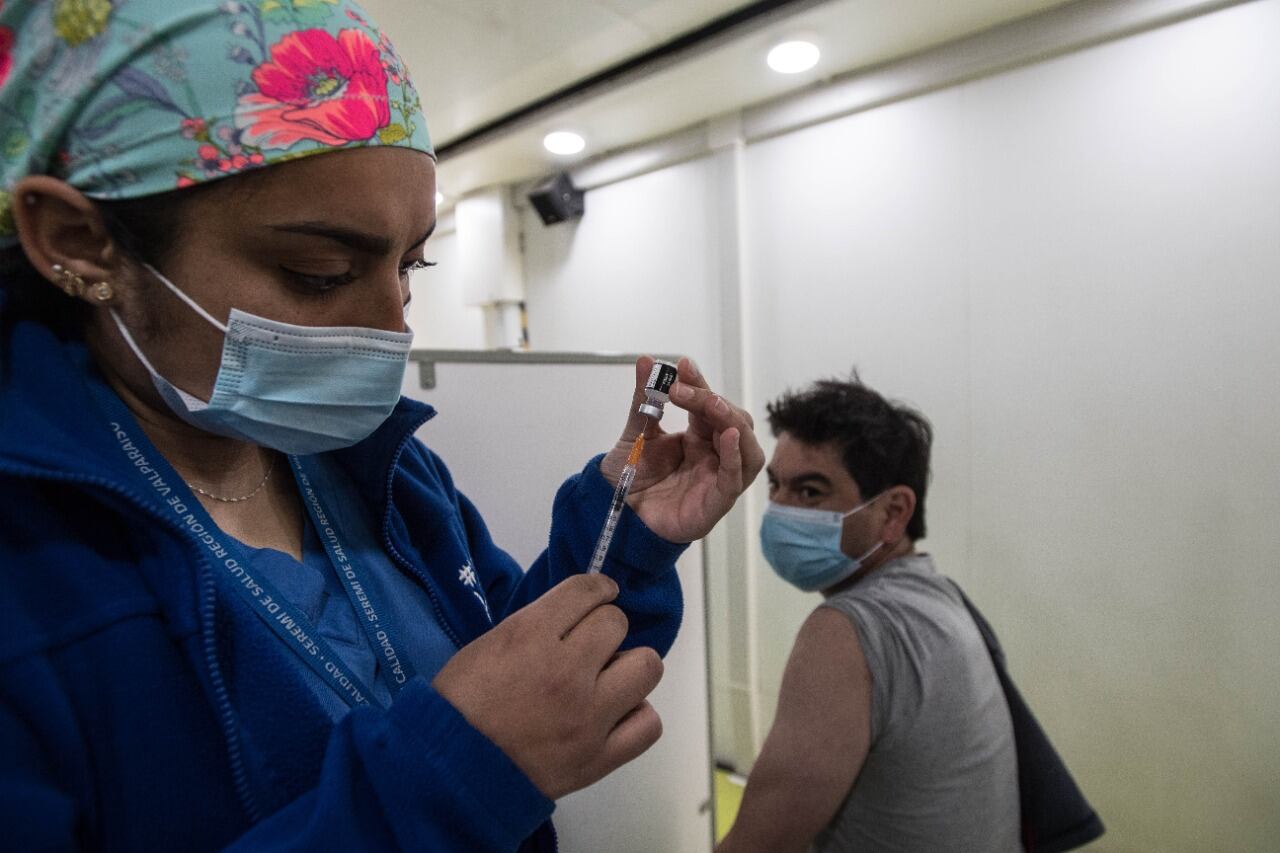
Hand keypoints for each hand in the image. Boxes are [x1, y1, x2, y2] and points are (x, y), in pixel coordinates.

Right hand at [431, 574, 663, 799]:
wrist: (449, 770)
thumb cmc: (460, 704)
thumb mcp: (489, 644)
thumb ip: (536, 626)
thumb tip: (578, 617)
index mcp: (531, 636)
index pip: (587, 590)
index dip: (599, 589)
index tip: (601, 595)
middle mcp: (567, 671)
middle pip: (618, 623)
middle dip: (604, 630)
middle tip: (590, 647)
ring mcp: (588, 716)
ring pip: (646, 667)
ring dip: (628, 668)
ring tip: (607, 680)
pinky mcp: (599, 757)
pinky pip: (648, 724)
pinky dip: (636, 715)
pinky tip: (615, 714)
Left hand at [600, 356, 764, 542]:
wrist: (613, 513)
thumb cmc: (630, 477)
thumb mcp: (635, 433)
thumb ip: (643, 400)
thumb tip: (645, 359)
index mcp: (700, 439)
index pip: (711, 406)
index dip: (700, 385)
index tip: (682, 364)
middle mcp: (715, 457)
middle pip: (734, 424)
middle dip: (714, 401)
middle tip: (684, 388)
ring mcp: (718, 481)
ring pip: (747, 451)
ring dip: (733, 424)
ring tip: (712, 405)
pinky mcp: (715, 504)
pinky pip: (734, 480)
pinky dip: (734, 458)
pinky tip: (727, 437)